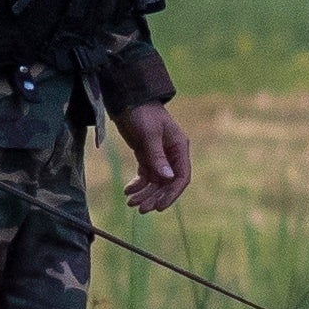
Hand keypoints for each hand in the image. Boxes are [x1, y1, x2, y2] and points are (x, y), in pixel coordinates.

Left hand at [111, 99, 191, 213]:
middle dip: (154, 197)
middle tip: (140, 209)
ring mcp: (159, 156)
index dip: (171, 194)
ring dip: (144, 193)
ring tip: (130, 203)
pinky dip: (137, 185)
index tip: (158, 206)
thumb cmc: (142, 112)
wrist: (127, 99)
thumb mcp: (149, 134)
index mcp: (179, 147)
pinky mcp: (146, 155)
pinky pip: (145, 176)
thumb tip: (167, 177)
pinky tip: (128, 191)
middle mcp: (171, 154)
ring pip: (155, 182)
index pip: (181, 177)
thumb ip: (157, 156)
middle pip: (167, 183)